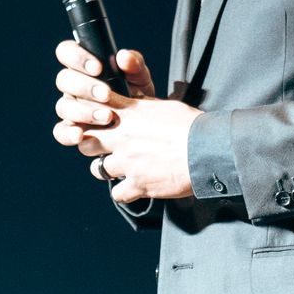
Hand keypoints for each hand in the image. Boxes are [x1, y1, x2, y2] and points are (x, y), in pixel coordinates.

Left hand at [51, 42, 196, 202]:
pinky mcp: (137, 184)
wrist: (208, 149)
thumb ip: (144, 105)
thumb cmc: (191, 125)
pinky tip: (134, 187)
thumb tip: (136, 100)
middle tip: (105, 149)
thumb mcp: (165, 106)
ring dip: (107, 170)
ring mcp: (128, 162)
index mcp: (129, 114)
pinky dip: (124, 192)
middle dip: (93, 146)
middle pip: (85, 142)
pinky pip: (117, 193)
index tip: (93, 123)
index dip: (89, 118)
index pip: (92, 111)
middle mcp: (122, 137)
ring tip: (121, 170)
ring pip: (98, 169)